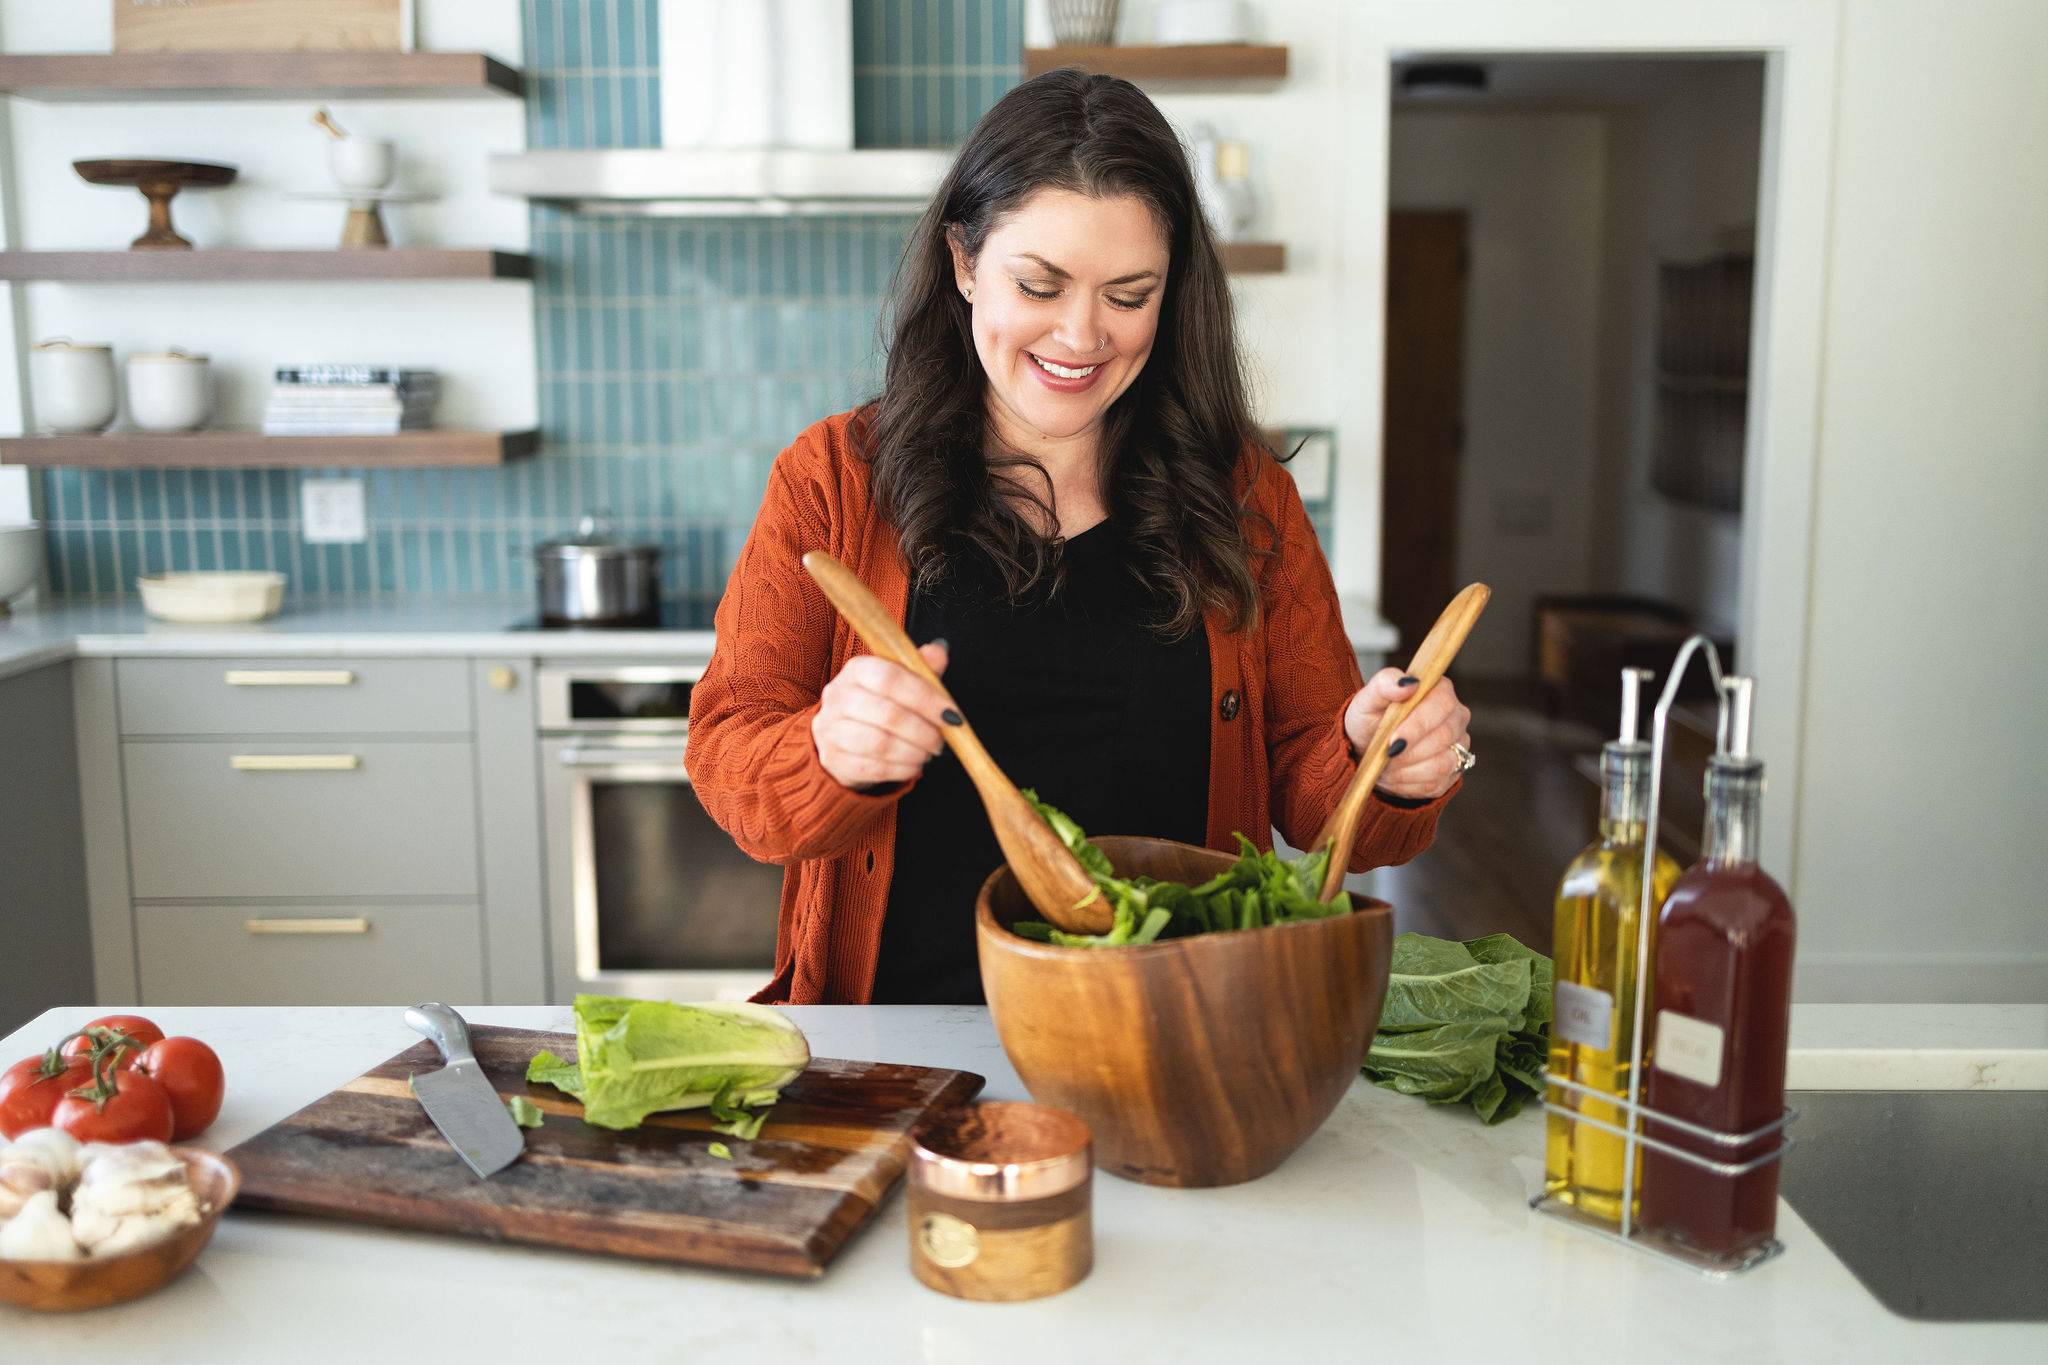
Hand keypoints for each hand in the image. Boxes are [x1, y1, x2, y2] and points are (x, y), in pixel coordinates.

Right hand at [811, 641, 954, 789]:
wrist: (844, 738)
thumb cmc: (880, 704)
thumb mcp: (901, 681)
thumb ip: (921, 668)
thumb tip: (939, 652)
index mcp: (857, 669)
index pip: (890, 677)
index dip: (925, 697)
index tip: (951, 714)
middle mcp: (838, 696)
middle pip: (888, 713)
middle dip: (923, 731)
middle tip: (940, 741)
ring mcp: (831, 729)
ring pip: (880, 744)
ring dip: (913, 752)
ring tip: (927, 753)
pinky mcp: (834, 759)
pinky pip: (874, 768)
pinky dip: (902, 769)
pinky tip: (914, 765)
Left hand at [1342, 669, 1471, 801]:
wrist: (1367, 750)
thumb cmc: (1370, 720)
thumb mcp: (1367, 700)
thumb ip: (1384, 684)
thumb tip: (1407, 683)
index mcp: (1440, 690)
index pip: (1442, 704)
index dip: (1418, 725)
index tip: (1392, 741)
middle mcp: (1456, 716)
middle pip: (1444, 736)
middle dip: (1408, 751)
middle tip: (1384, 756)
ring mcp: (1458, 745)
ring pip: (1442, 763)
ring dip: (1406, 770)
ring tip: (1385, 766)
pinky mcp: (1453, 771)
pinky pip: (1436, 783)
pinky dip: (1408, 784)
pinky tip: (1393, 776)